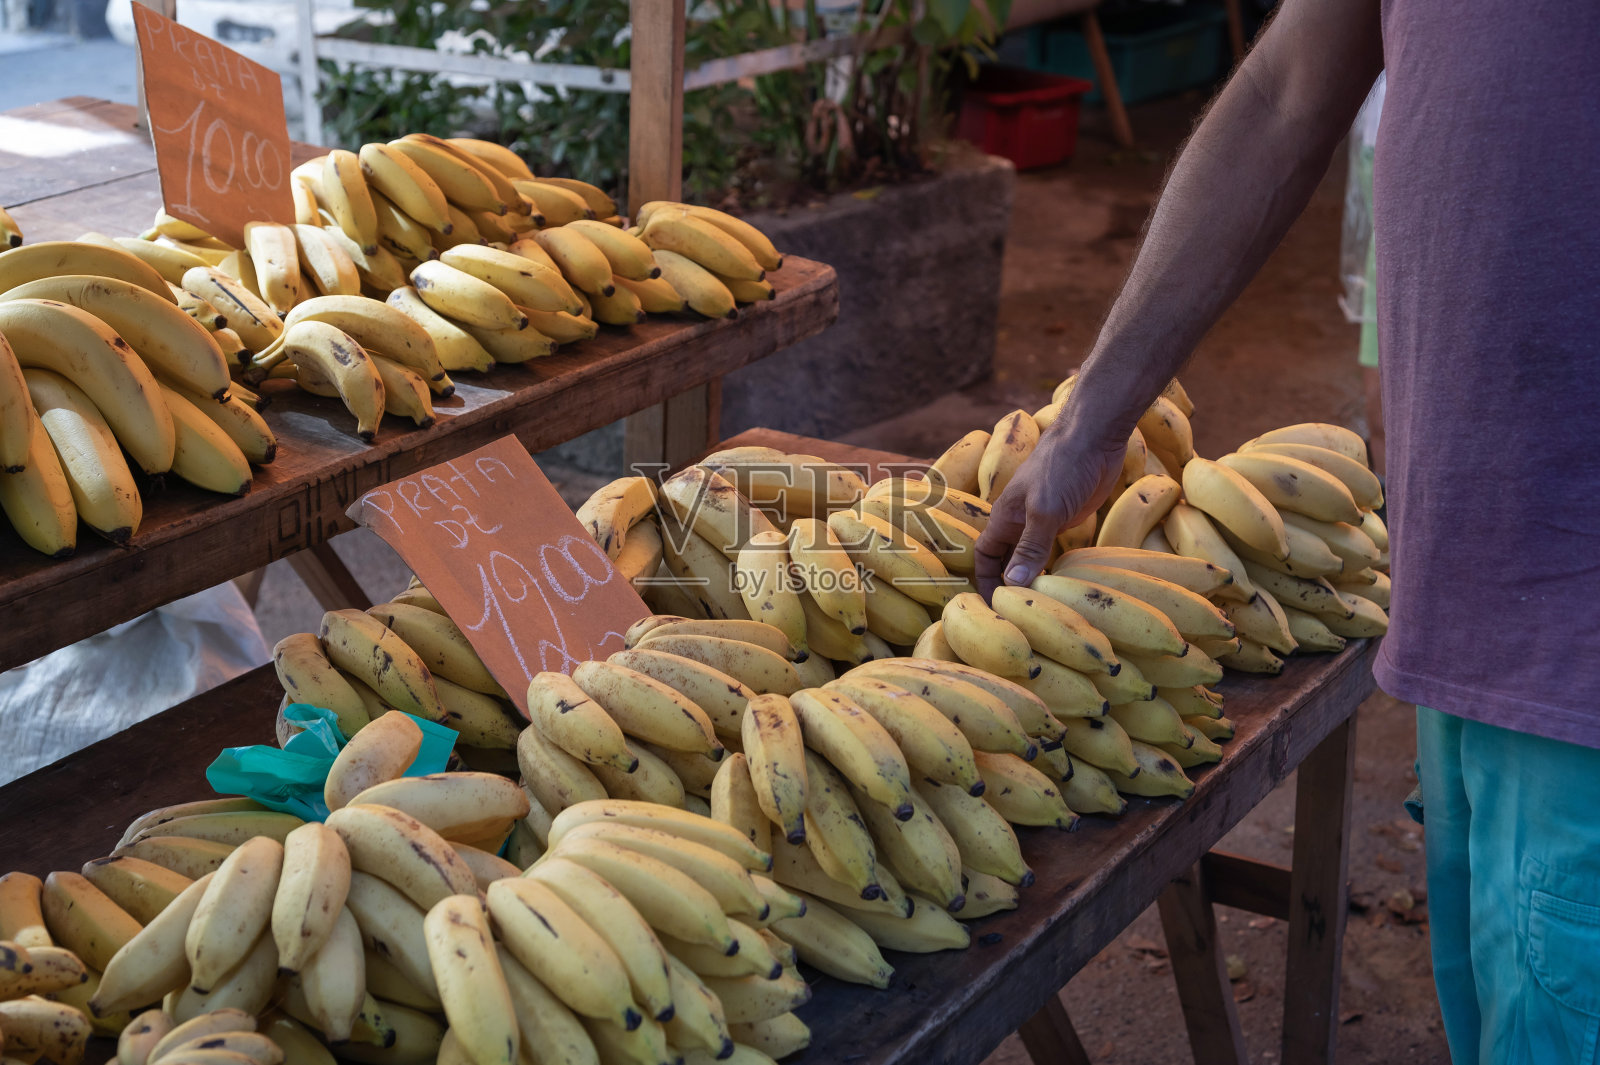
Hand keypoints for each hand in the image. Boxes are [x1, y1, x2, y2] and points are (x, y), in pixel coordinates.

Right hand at [973, 432, 1125, 597]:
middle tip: (1020, 614)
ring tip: (1043, 604)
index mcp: (1005, 518)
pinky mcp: (1065, 518)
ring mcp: (1043, 520)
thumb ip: (1030, 547)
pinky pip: (1053, 548)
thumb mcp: (1044, 510)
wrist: (1093, 438)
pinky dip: (1055, 566)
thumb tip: (1014, 584)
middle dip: (1009, 584)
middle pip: (1007, 559)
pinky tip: (1064, 582)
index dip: (986, 580)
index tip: (994, 605)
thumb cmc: (1062, 467)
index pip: (986, 556)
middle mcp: (1019, 522)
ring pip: (1031, 555)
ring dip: (1034, 577)